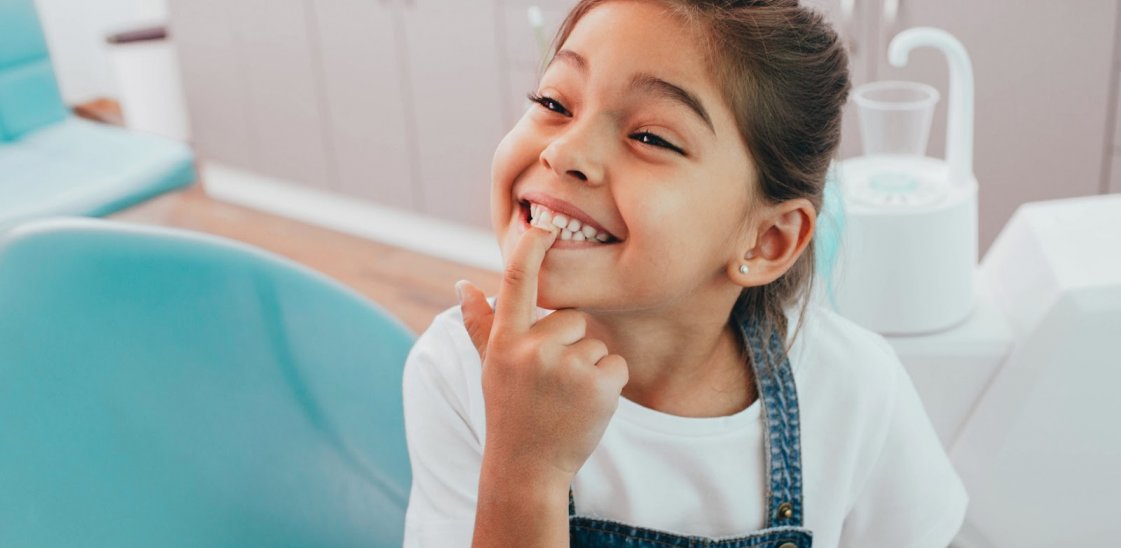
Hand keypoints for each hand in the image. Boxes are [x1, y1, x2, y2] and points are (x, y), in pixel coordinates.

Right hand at [457, 226, 628, 484]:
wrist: (527, 469)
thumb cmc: (509, 412)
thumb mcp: (490, 367)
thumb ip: (480, 324)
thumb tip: (463, 284)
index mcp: (505, 341)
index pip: (516, 282)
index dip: (531, 248)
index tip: (543, 223)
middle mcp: (533, 349)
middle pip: (572, 318)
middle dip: (570, 345)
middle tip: (551, 383)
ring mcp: (566, 367)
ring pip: (596, 343)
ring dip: (589, 368)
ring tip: (565, 398)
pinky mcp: (598, 385)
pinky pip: (616, 364)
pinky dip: (609, 385)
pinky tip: (586, 407)